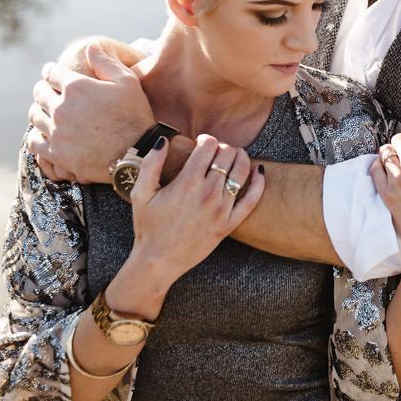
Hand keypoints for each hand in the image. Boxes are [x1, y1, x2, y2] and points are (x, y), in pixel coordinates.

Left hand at [27, 44, 153, 183]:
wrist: (137, 153)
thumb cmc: (135, 114)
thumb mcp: (127, 81)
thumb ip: (105, 62)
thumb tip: (90, 47)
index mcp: (76, 87)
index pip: (51, 72)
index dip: (51, 71)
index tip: (52, 72)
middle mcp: (62, 108)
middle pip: (39, 93)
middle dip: (43, 89)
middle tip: (48, 91)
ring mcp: (57, 132)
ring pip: (35, 116)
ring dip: (38, 110)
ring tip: (45, 111)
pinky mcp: (57, 154)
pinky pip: (34, 142)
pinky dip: (37, 135)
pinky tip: (44, 134)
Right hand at [129, 134, 264, 288]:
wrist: (158, 261)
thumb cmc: (148, 227)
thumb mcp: (141, 193)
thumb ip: (151, 163)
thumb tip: (164, 140)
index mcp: (187, 182)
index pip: (209, 146)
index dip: (206, 139)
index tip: (200, 143)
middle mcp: (208, 193)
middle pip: (227, 154)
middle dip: (221, 147)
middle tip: (214, 152)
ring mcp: (221, 209)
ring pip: (242, 171)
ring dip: (240, 157)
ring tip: (233, 156)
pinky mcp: (229, 223)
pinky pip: (252, 199)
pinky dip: (259, 182)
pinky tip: (258, 171)